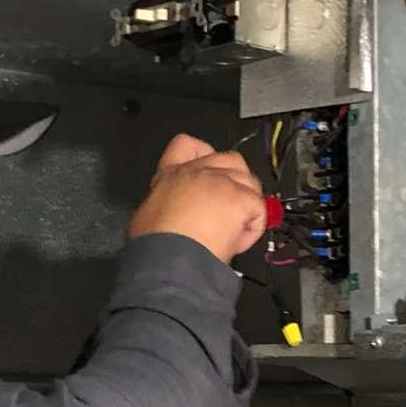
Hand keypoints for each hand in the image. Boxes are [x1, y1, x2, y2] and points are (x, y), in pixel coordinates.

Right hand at [128, 134, 266, 263]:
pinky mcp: (241, 199)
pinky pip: (259, 208)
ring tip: (232, 230)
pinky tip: (236, 242)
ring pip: (250, 182)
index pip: (186, 145)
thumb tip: (172, 213)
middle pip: (231, 159)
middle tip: (227, 209)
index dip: (201, 154)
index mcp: (172, 175)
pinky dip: (253, 227)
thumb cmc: (155, 247)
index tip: (208, 174)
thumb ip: (164, 203)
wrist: (170, 262)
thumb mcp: (146, 216)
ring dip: (247, 204)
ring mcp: (222, 183)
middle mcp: (198, 172)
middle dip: (235, 181)